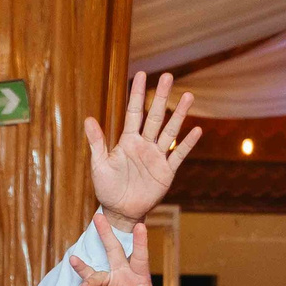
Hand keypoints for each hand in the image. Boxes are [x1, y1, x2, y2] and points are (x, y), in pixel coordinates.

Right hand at [73, 214, 157, 285]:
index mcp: (139, 275)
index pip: (140, 256)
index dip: (140, 242)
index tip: (140, 226)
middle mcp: (123, 273)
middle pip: (115, 250)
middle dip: (107, 234)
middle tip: (99, 217)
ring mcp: (110, 281)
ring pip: (97, 270)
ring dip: (84, 266)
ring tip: (74, 260)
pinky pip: (88, 283)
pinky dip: (83, 280)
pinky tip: (75, 276)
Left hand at [86, 71, 200, 228]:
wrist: (120, 211)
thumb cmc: (107, 188)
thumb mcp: (99, 165)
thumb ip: (97, 142)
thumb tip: (88, 119)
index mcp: (127, 140)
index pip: (134, 112)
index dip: (137, 94)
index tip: (142, 74)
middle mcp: (144, 144)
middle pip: (155, 116)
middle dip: (161, 97)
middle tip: (168, 76)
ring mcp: (157, 157)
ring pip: (169, 131)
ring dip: (179, 114)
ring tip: (188, 96)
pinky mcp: (166, 171)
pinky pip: (178, 155)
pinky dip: (187, 144)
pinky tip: (196, 130)